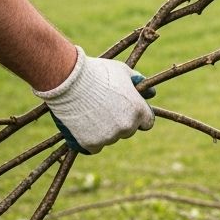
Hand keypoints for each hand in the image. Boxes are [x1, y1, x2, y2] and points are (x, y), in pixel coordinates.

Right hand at [34, 47, 154, 154]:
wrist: (67, 79)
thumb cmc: (97, 71)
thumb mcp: (122, 71)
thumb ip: (138, 83)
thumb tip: (151, 93)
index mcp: (138, 111)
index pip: (147, 123)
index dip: (137, 118)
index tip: (126, 112)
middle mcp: (127, 126)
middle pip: (128, 131)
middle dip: (119, 123)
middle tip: (103, 110)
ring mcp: (109, 137)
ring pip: (110, 139)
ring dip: (103, 131)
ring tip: (88, 113)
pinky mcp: (90, 144)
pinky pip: (94, 147)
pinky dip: (89, 140)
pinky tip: (81, 128)